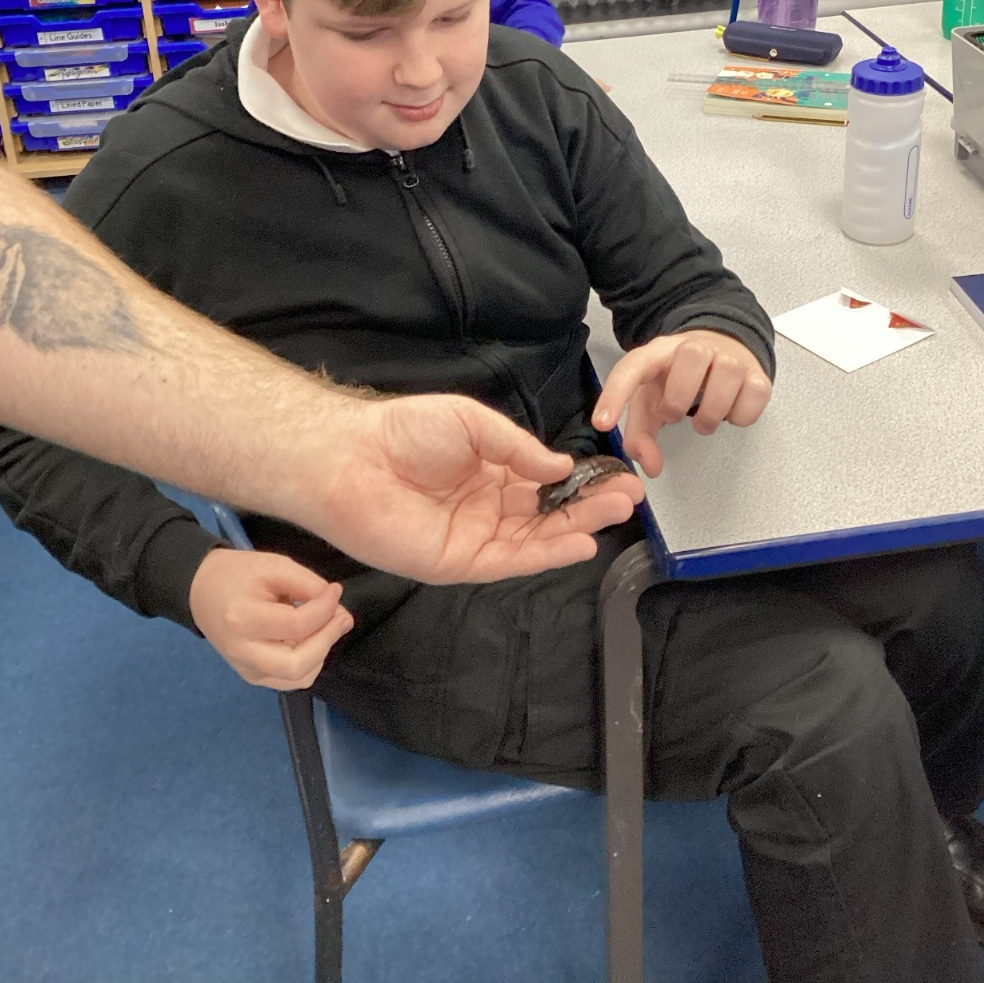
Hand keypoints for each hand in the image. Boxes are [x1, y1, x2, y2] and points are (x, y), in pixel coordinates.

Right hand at [189, 548, 353, 689]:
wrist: (202, 591)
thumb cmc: (238, 574)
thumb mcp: (275, 566)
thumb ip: (308, 585)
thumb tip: (337, 606)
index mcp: (242, 620)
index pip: (297, 626)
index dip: (326, 608)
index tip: (335, 590)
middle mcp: (243, 654)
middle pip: (299, 665)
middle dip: (328, 639)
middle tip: (343, 617)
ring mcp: (247, 671)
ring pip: (300, 677)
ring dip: (323, 651)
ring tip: (328, 624)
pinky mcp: (253, 677)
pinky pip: (293, 680)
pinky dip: (312, 661)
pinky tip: (313, 638)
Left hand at [318, 394, 642, 584]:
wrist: (352, 459)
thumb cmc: (404, 431)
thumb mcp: (472, 422)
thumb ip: (518, 448)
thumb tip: (562, 466)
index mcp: (490, 470)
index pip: (547, 481)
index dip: (583, 480)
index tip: (619, 474)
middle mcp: (488, 506)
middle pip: (550, 513)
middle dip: (591, 505)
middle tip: (630, 496)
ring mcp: (476, 537)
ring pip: (538, 538)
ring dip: (579, 528)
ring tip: (616, 515)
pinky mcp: (460, 562)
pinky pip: (512, 561)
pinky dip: (547, 555)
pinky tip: (580, 543)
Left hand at [591, 331, 771, 476]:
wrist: (721, 349)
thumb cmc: (679, 377)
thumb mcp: (651, 400)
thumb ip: (640, 434)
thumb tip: (649, 466)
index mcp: (660, 352)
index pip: (632, 366)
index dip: (615, 394)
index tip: (603, 423)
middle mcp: (695, 346)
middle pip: (691, 357)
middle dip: (679, 397)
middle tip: (674, 415)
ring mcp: (729, 356)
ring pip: (728, 373)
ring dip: (712, 411)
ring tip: (703, 419)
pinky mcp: (757, 373)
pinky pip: (754, 393)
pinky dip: (741, 414)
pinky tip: (729, 411)